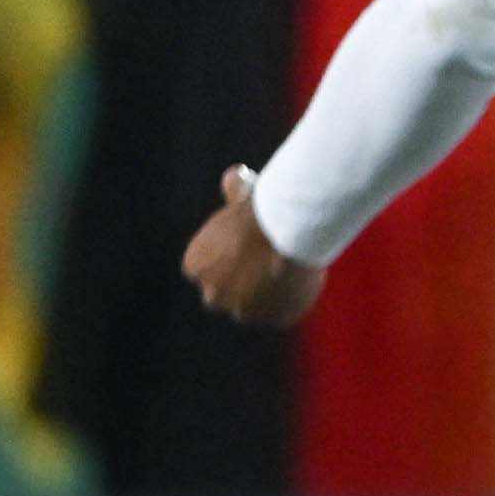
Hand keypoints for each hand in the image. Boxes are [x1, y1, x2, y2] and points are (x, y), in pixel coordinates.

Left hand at [182, 168, 326, 327]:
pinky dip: (288, 304)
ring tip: (286, 276)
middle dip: (240, 287)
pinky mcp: (274, 319)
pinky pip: (280, 315)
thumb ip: (235, 194)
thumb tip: (235, 175)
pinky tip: (299, 284)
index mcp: (195, 266)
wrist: (289, 232)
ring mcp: (244, 311)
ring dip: (265, 298)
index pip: (207, 271)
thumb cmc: (261, 210)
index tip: (244, 254)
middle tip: (265, 269)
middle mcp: (213, 294)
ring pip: (253, 308)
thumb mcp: (243, 199)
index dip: (226, 263)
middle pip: (225, 295)